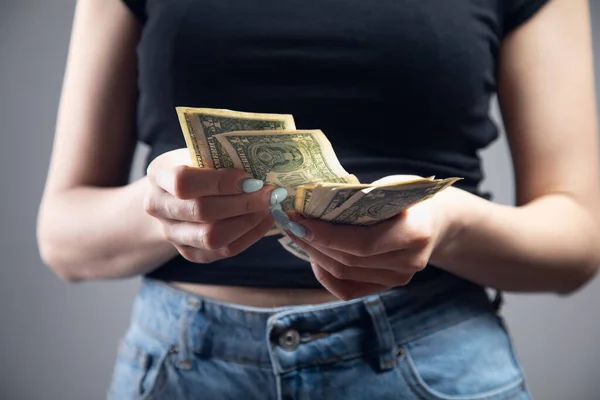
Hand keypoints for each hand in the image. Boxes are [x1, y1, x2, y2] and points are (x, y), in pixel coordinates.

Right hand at [144, 149, 287, 262]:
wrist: (175, 196)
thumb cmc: (195, 167)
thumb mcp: (201, 153)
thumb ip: (223, 157)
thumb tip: (263, 167)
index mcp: (159, 175)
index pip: (184, 182)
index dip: (220, 182)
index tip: (250, 178)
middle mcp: (159, 207)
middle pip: (202, 212)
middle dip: (243, 203)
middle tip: (269, 194)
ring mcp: (173, 234)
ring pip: (212, 237)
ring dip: (248, 222)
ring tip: (268, 207)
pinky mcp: (190, 252)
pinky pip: (224, 250)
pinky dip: (250, 236)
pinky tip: (264, 220)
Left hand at [285, 190, 455, 299]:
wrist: (434, 220)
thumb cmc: (406, 196)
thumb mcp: (388, 188)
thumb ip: (358, 199)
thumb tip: (309, 201)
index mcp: (414, 233)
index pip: (362, 243)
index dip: (326, 235)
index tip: (298, 220)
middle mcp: (408, 262)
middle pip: (348, 260)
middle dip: (312, 241)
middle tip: (289, 222)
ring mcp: (399, 278)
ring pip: (344, 273)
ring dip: (313, 253)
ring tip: (296, 233)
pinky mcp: (386, 286)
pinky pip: (347, 288)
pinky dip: (324, 273)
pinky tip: (313, 254)